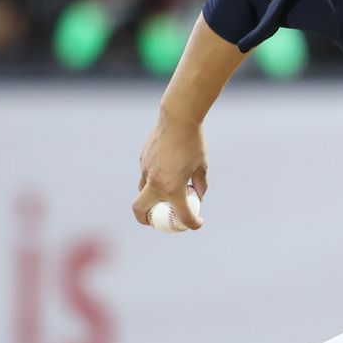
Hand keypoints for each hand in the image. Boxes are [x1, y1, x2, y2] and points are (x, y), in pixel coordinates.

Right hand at [133, 107, 208, 229]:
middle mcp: (155, 183)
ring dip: (150, 197)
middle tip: (156, 220)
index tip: (196, 224)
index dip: (191, 224)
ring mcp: (146, 171)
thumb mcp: (202, 167)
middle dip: (146, 220)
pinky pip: (145, 175)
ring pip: (141, 191)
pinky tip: (165, 169)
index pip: (182, 215)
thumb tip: (197, 197)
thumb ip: (200, 185)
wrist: (178, 118)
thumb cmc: (194, 143)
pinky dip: (153, 179)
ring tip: (164, 193)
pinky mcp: (142, 160)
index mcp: (173, 188)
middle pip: (140, 210)